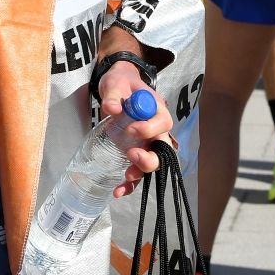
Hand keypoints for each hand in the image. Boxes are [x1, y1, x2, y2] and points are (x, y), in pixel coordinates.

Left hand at [95, 57, 173, 198]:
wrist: (117, 88)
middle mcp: (156, 130)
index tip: (131, 129)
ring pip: (152, 164)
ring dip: (140, 173)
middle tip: (132, 155)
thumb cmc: (121, 83)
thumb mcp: (115, 82)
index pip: (162, 122)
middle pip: (163, 149)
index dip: (149, 129)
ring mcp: (146, 143)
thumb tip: (111, 108)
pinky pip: (136, 171)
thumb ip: (113, 94)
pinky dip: (129, 184)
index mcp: (157, 110)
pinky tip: (118, 191)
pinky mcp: (134, 152)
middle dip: (150, 158)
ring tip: (126, 178)